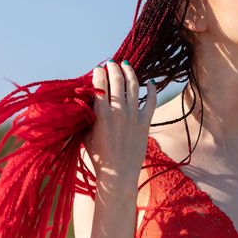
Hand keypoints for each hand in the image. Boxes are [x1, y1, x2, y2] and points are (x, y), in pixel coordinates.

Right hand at [85, 59, 156, 180]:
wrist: (118, 174)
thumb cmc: (98, 158)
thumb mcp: (86, 135)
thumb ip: (88, 117)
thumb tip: (85, 102)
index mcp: (102, 113)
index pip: (100, 85)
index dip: (98, 74)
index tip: (97, 69)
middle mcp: (119, 111)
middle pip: (117, 81)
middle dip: (114, 69)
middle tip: (112, 63)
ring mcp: (134, 115)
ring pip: (134, 86)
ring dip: (130, 73)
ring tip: (127, 65)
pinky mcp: (146, 122)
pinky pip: (152, 101)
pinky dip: (152, 90)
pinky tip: (150, 82)